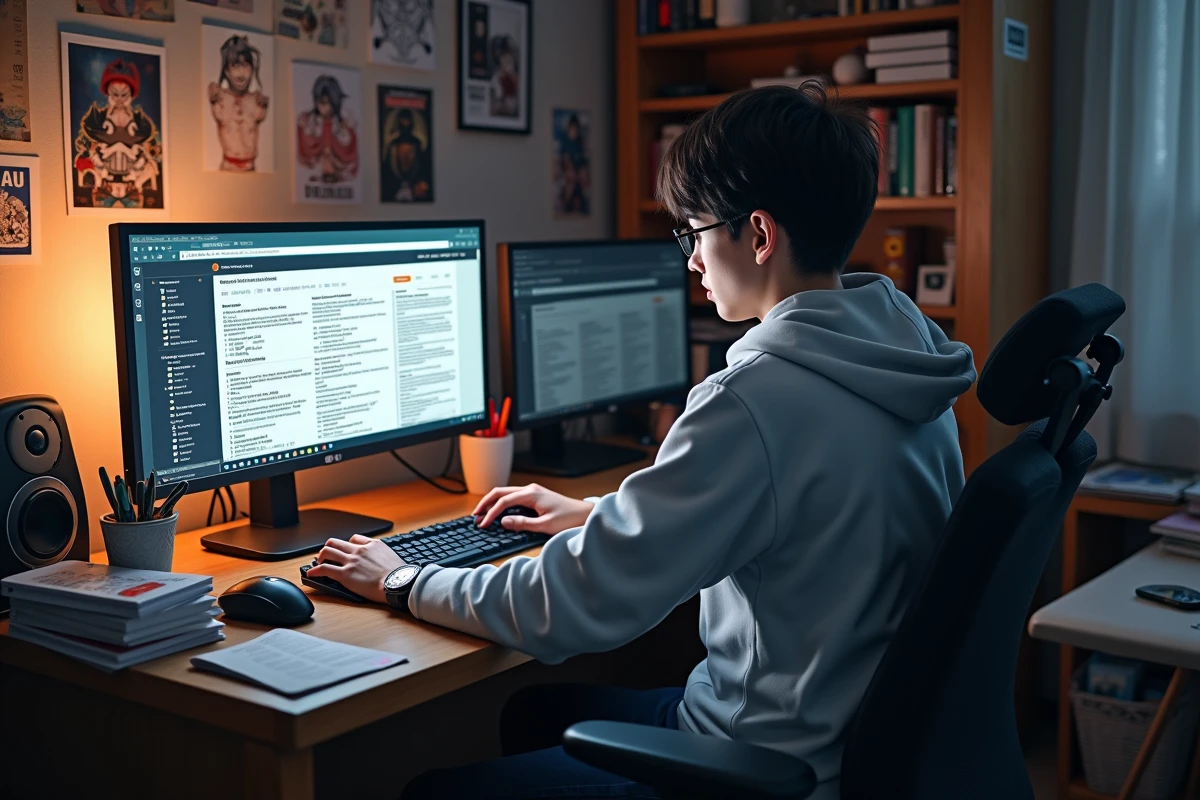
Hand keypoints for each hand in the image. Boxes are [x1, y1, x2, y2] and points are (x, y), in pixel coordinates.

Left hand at [307, 535, 403, 603]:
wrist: (398, 582)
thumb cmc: (399, 575)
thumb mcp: (392, 557)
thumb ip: (382, 556)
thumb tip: (380, 562)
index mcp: (372, 545)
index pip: (354, 539)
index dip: (347, 546)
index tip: (346, 551)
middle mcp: (359, 550)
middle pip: (336, 542)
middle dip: (329, 548)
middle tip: (327, 555)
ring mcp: (351, 561)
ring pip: (327, 551)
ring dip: (320, 556)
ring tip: (318, 562)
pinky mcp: (345, 574)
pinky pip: (324, 568)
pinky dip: (315, 570)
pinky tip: (311, 574)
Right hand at [473, 484, 593, 534]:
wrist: (585, 514)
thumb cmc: (569, 519)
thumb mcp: (545, 525)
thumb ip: (522, 524)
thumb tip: (503, 522)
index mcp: (531, 494)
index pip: (504, 502)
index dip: (491, 513)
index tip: (482, 524)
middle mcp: (530, 489)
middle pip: (500, 492)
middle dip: (485, 503)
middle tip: (475, 516)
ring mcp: (532, 491)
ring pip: (505, 493)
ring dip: (492, 502)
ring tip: (482, 514)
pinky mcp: (535, 496)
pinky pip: (513, 497)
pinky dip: (502, 503)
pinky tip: (497, 512)